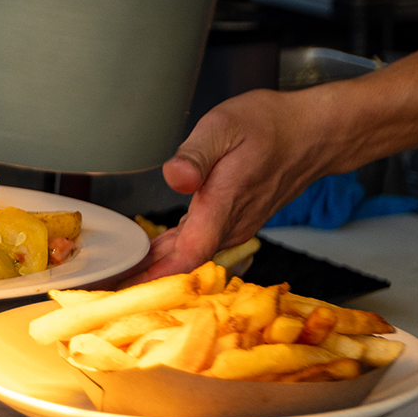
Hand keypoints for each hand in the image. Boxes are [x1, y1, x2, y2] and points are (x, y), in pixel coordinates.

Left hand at [135, 87, 347, 279]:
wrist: (312, 134)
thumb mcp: (225, 126)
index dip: (155, 276)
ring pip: (191, 256)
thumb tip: (175, 177)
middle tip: (105, 291)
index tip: (124, 290)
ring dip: (157, 268)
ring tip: (119, 277)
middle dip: (145, 279)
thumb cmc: (270, 126)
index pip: (187, 255)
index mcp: (222, 204)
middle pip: (184, 264)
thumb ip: (196, 154)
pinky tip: (152, 253)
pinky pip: (199, 245)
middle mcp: (230, 224)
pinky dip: (173, 253)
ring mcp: (234, 226)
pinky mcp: (233, 221)